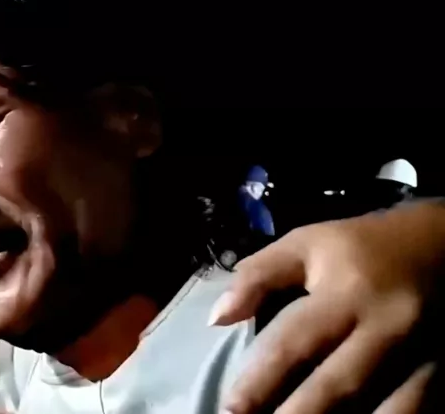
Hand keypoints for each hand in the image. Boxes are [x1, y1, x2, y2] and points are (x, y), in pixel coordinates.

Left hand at [209, 200, 444, 413]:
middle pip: (338, 387)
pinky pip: (420, 413)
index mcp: (347, 292)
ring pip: (389, 412)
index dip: (260, 381)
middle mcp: (389, 328)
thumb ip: (258, 277)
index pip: (294, 343)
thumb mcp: (307, 245)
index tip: (231, 409)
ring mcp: (427, 357)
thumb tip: (218, 318)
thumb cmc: (365, 248)